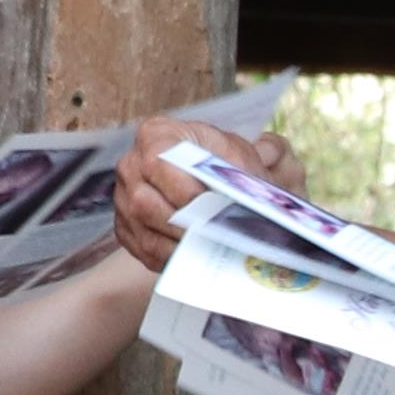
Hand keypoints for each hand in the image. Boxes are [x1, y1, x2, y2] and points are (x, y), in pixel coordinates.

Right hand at [104, 118, 294, 277]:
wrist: (230, 190)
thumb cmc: (238, 168)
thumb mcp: (258, 152)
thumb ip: (270, 151)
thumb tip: (269, 158)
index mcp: (158, 135)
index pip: (160, 162)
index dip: (186, 188)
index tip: (212, 206)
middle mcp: (132, 166)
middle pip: (148, 203)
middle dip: (186, 224)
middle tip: (218, 237)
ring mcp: (125, 200)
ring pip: (147, 231)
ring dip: (183, 245)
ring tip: (215, 251)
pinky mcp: (128, 231)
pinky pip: (147, 251)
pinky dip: (176, 259)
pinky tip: (202, 259)